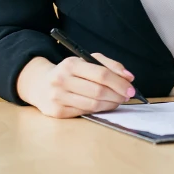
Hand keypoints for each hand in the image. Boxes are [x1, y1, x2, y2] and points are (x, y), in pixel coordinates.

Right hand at [16, 53, 136, 118]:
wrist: (41, 84)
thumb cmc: (71, 71)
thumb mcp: (87, 60)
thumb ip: (110, 65)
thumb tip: (129, 77)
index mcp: (71, 64)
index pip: (101, 74)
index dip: (119, 82)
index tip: (131, 87)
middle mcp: (61, 81)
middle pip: (98, 91)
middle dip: (117, 95)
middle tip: (127, 95)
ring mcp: (57, 98)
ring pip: (92, 104)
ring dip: (110, 104)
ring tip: (118, 100)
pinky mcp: (56, 112)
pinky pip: (84, 112)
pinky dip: (99, 110)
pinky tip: (105, 105)